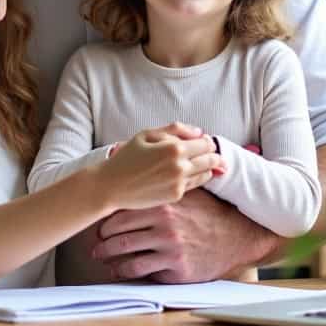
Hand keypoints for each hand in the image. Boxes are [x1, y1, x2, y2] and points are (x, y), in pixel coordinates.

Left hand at [92, 188, 279, 282]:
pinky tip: (118, 270)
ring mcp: (169, 246)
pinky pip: (140, 269)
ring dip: (108, 256)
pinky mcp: (175, 266)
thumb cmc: (207, 212)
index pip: (123, 210)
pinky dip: (124, 271)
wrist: (235, 236)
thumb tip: (142, 167)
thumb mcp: (189, 192)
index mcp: (164, 203)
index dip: (106, 220)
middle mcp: (164, 223)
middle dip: (102, 240)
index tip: (99, 226)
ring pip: (125, 251)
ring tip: (101, 257)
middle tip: (94, 244)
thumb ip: (165, 183)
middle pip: (119, 232)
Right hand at [97, 122, 222, 210]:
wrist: (112, 186)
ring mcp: (179, 183)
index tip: (204, 141)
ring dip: (207, 167)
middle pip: (211, 160)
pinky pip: (194, 185)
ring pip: (206, 174)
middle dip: (214, 155)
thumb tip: (199, 132)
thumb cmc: (127, 157)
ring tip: (200, 163)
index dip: (208, 141)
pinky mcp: (176, 196)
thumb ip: (175, 129)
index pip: (206, 144)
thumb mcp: (147, 134)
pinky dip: (194, 178)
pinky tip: (186, 173)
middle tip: (211, 154)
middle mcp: (180, 167)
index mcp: (174, 148)